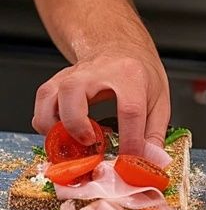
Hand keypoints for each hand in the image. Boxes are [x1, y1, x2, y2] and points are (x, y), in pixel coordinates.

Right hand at [32, 49, 170, 157]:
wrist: (121, 47)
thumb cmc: (139, 73)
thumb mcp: (159, 98)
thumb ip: (154, 133)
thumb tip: (150, 162)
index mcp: (130, 74)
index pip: (130, 109)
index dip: (130, 141)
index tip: (128, 162)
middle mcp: (98, 71)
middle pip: (73, 90)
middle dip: (75, 123)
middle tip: (88, 143)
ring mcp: (74, 74)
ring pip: (49, 94)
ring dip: (54, 126)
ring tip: (70, 144)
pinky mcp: (59, 80)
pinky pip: (42, 101)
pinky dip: (45, 122)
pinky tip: (61, 134)